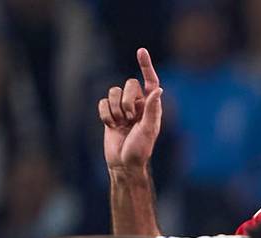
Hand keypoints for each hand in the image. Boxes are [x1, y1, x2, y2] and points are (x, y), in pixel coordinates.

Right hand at [101, 48, 163, 170]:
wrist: (123, 163)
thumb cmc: (140, 149)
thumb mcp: (148, 129)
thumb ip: (151, 109)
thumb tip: (158, 90)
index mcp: (152, 106)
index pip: (150, 81)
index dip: (146, 66)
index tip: (141, 50)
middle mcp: (138, 104)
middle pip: (128, 84)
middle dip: (126, 101)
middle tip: (130, 118)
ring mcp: (123, 108)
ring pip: (113, 92)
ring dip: (115, 109)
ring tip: (121, 124)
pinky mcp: (109, 113)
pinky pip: (102, 102)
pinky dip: (105, 114)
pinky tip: (111, 126)